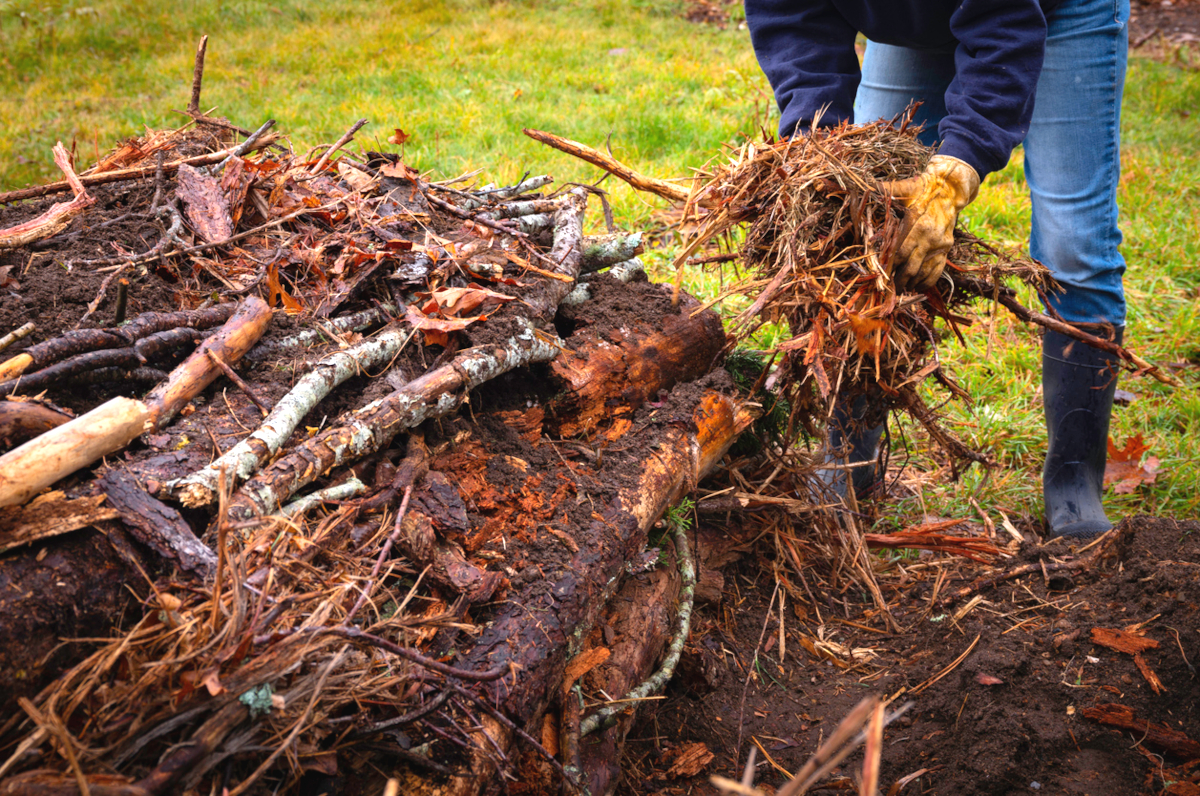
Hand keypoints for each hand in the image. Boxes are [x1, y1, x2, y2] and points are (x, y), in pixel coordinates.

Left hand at [880, 155, 979, 291]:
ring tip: (899, 289)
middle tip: (887, 289)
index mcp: (917, 225)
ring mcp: (940, 245)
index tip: (878, 275)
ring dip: (911, 284)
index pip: (899, 253)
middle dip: (898, 281)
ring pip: (924, 273)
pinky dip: (927, 282)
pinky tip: (917, 287)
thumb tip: (866, 186)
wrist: (950, 189)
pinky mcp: (947, 248)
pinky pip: (938, 271)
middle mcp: (929, 238)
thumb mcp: (904, 187)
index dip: (888, 266)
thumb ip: (885, 190)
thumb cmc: (922, 188)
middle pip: (911, 268)